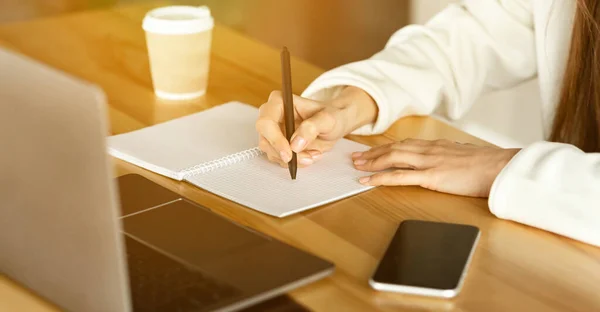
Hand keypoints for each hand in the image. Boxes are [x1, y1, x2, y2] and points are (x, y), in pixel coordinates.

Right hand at [256, 86, 377, 166]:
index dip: (275, 139)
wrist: (336, 124)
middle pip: (265, 140)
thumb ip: (311, 128)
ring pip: (272, 152)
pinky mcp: (278, 145)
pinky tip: (310, 155)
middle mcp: (272, 116)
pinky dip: (295, 162)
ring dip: (293, 160)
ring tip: (314, 154)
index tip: (289, 153)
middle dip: (285, 153)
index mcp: (279, 101)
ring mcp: (273, 132)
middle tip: (306, 159)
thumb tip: (294, 144)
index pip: (266, 122)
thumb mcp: (328, 119)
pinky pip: (279, 159)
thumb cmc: (332, 116)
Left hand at [352, 139, 519, 196]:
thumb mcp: (464, 155)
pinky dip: (381, 178)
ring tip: (357, 167)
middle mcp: (429, 150)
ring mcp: (429, 162)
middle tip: (355, 158)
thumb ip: (451, 156)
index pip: (404, 144)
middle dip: (372, 154)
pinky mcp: (431, 176)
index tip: (372, 151)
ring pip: (393, 159)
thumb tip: (447, 159)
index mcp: (436, 146)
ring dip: (372, 163)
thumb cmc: (488, 164)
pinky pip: (400, 177)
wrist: (501, 167)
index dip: (385, 148)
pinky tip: (368, 182)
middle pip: (393, 149)